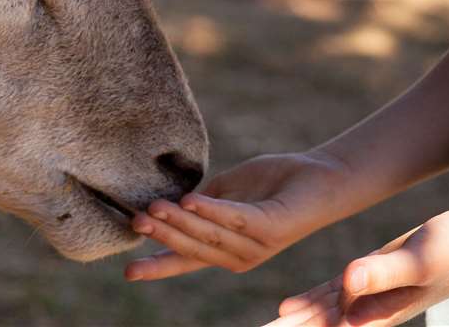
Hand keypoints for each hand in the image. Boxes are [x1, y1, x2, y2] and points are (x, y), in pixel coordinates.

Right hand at [123, 150, 350, 280]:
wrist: (319, 177)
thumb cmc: (273, 182)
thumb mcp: (227, 192)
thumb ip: (201, 202)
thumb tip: (169, 202)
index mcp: (225, 249)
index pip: (186, 260)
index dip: (158, 266)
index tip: (129, 272)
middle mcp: (239, 256)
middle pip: (193, 248)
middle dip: (163, 235)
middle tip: (136, 221)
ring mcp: (256, 245)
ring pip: (209, 234)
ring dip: (180, 220)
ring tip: (154, 206)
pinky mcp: (271, 227)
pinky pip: (236, 219)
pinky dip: (212, 210)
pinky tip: (190, 200)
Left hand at [264, 209, 448, 326]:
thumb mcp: (417, 260)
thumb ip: (382, 273)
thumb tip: (348, 282)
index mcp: (377, 314)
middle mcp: (370, 312)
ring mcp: (369, 298)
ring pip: (320, 314)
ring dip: (293, 322)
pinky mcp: (368, 281)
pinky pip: (331, 297)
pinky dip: (310, 303)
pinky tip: (287, 309)